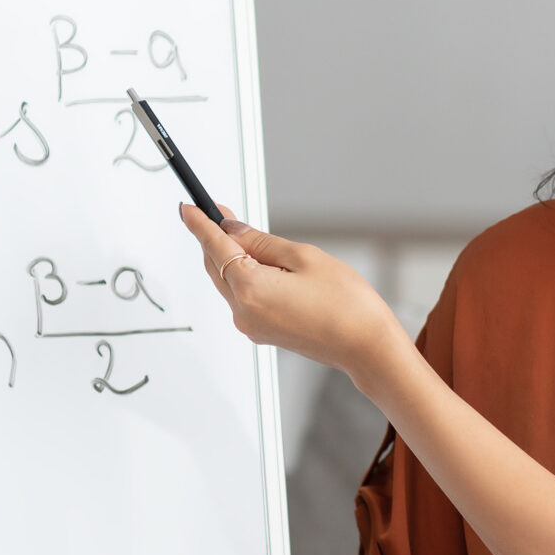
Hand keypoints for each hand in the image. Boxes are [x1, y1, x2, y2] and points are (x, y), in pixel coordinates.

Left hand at [179, 204, 406, 379]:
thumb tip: (232, 231)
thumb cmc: (346, 304)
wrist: (366, 346)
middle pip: (216, 266)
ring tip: (250, 237)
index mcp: (250, 289)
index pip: (214, 247)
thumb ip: (261, 242)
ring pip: (228, 282)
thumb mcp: (303, 257)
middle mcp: (243, 311)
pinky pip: (243, 297)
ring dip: (231, 257)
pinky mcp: (261, 332)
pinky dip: (244, 277)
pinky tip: (261, 265)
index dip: (200, 223)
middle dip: (215, 238)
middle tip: (221, 213)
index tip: (188, 207)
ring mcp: (251, 325)